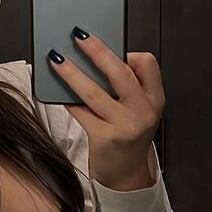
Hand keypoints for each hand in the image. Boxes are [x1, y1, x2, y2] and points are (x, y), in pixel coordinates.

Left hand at [48, 31, 164, 189]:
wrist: (126, 175)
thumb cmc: (128, 136)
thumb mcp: (138, 109)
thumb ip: (127, 87)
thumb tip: (95, 58)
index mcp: (154, 99)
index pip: (147, 64)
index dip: (128, 52)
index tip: (110, 45)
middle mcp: (143, 112)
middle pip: (120, 73)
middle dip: (97, 51)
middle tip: (79, 36)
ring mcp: (124, 126)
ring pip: (94, 92)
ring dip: (72, 73)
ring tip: (57, 60)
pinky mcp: (104, 138)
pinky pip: (81, 111)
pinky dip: (67, 98)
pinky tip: (57, 89)